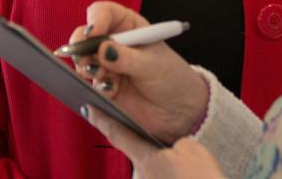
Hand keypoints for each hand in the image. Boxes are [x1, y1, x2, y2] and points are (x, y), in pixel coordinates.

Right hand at [69, 1, 208, 142]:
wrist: (180, 109)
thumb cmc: (172, 78)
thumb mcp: (152, 64)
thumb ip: (126, 58)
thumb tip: (102, 49)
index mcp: (129, 27)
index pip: (104, 13)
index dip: (96, 19)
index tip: (94, 32)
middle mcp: (114, 44)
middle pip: (86, 36)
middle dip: (81, 45)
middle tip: (84, 57)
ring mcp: (107, 66)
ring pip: (84, 60)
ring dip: (87, 67)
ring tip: (100, 74)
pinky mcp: (104, 87)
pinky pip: (90, 84)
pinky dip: (97, 86)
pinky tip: (111, 90)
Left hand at [86, 106, 225, 178]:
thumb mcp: (192, 150)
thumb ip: (174, 143)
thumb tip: (173, 150)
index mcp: (147, 160)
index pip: (118, 134)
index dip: (103, 119)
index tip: (89, 109)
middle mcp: (141, 177)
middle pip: (141, 156)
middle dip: (156, 154)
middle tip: (182, 162)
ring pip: (153, 172)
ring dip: (167, 171)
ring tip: (191, 174)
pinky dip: (172, 178)